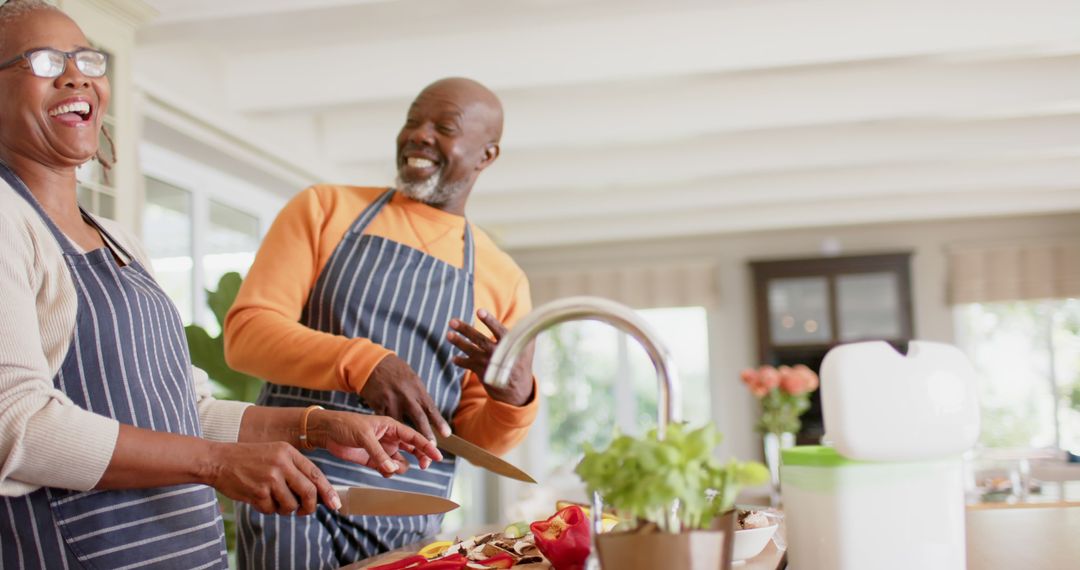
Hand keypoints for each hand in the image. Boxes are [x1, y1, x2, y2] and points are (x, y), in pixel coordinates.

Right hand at [205, 441, 338, 515]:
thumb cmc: (248, 459)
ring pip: (291, 505)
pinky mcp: (257, 492)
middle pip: (308, 492)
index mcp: (288, 452)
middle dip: (310, 506)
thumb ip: (294, 469)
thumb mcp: (275, 454)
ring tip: (274, 501)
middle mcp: (281, 464)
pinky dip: (268, 509)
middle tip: (305, 510)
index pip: (316, 474)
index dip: (328, 491)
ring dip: (285, 509)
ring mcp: (269, 478)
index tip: (335, 504)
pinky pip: (271, 510)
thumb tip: (315, 492)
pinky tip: (259, 499)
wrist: (218, 461)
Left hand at [308, 411, 443, 476]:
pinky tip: (383, 470)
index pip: (414, 436)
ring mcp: (382, 449)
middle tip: (424, 466)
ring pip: (401, 461)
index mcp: (391, 425)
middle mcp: (390, 437)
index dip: (427, 445)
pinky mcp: (373, 459)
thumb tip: (392, 468)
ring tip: (390, 467)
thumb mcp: (364, 436)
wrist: (326, 432)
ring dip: (400, 467)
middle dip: (420, 457)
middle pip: (412, 449)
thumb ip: (379, 453)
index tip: (437, 456)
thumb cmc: (345, 425)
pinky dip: (388, 471)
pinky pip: (387, 468)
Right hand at [360, 354, 451, 440]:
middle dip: (426, 434)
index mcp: (417, 388)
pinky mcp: (378, 405)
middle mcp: (406, 395)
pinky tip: (391, 441)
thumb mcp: (412, 379)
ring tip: (412, 450)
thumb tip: (429, 413)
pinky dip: (388, 432)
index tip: (446, 434)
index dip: (439, 422)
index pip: (431, 408)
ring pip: (400, 423)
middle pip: (418, 417)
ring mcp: (391, 401)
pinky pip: (385, 421)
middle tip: (432, 448)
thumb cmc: (396, 371)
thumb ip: (419, 396)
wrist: (373, 362)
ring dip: (406, 438)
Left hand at [447, 308, 534, 406]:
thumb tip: (529, 316)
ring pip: (469, 350)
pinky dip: (459, 361)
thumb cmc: (522, 362)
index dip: (489, 320)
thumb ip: (525, 332)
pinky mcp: (481, 372)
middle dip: (464, 329)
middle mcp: (496, 353)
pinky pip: (467, 364)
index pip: (498, 329)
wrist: (517, 389)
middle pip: (478, 338)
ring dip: (458, 342)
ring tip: (448, 335)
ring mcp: (487, 363)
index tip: (479, 311)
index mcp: (509, 344)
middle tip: (452, 321)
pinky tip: (453, 358)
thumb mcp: (527, 347)